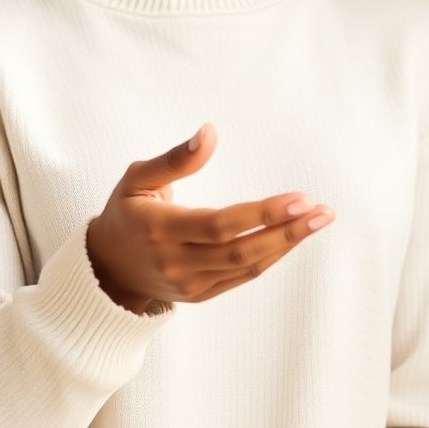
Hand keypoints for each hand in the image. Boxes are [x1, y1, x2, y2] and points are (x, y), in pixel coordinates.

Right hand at [86, 123, 332, 314]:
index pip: (219, 225)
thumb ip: (174, 159)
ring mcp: (189, 284)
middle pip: (240, 252)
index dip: (261, 213)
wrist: (107, 268)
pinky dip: (272, 256)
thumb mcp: (137, 178)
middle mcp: (175, 262)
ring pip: (247, 267)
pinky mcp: (201, 294)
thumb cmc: (126, 213)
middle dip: (287, 231)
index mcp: (159, 230)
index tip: (299, 197)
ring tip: (318, 219)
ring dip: (287, 244)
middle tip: (322, 211)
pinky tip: (294, 235)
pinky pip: (243, 277)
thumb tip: (208, 133)